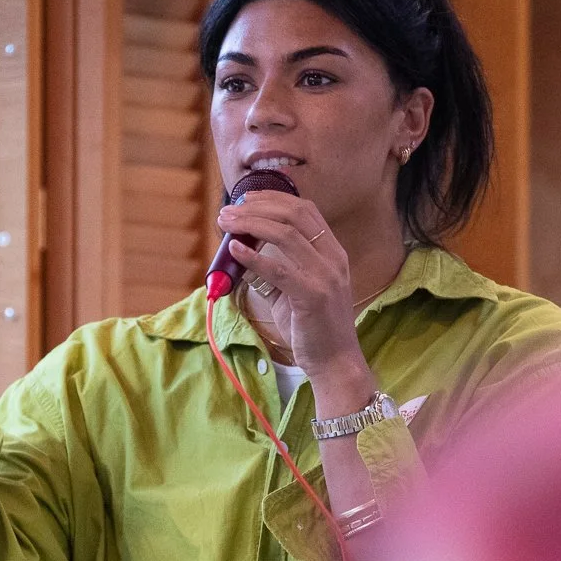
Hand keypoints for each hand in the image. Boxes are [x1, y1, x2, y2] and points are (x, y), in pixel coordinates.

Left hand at [217, 191, 369, 385]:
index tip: (246, 199)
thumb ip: (277, 268)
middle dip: (256, 207)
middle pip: (293, 215)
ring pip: (285, 234)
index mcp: (332, 252)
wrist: (335, 362)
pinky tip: (235, 250)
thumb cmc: (313, 327)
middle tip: (228, 210)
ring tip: (225, 224)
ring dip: (250, 224)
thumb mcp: (296, 289)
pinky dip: (253, 256)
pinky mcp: (313, 296)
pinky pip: (279, 269)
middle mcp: (333, 258)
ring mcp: (326, 276)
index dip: (273, 198)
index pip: (305, 210)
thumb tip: (244, 250)